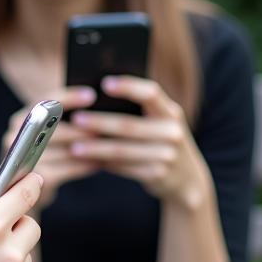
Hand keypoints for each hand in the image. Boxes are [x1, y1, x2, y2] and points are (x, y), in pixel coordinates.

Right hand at [0, 87, 98, 209]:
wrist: (21, 195)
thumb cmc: (40, 159)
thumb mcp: (43, 137)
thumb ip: (57, 122)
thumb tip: (94, 108)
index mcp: (20, 120)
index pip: (44, 102)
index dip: (69, 97)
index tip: (92, 95)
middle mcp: (15, 136)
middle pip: (56, 129)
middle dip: (84, 128)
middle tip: (107, 127)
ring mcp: (23, 159)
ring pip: (66, 150)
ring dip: (90, 148)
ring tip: (111, 145)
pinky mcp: (35, 178)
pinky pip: (69, 168)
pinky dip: (86, 166)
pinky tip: (100, 163)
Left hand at [69, 75, 212, 205]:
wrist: (188, 178)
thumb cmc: (161, 139)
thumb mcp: (160, 121)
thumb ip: (140, 108)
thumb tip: (95, 95)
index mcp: (171, 112)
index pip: (151, 93)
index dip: (129, 87)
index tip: (105, 83)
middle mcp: (172, 132)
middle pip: (129, 125)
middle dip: (99, 122)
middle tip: (75, 119)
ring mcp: (167, 155)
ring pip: (122, 150)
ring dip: (95, 148)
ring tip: (73, 147)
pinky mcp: (158, 175)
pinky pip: (124, 168)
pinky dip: (103, 163)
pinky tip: (86, 161)